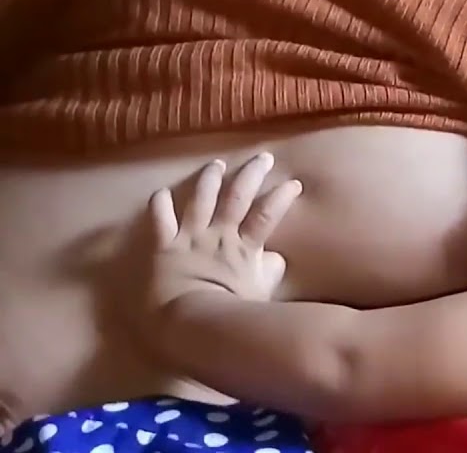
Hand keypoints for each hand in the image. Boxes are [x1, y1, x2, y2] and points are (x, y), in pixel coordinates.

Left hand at [148, 153, 300, 311]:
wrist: (194, 321)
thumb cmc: (233, 311)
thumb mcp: (262, 292)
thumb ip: (270, 271)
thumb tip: (274, 257)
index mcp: (245, 247)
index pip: (268, 213)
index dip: (282, 196)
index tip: (293, 182)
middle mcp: (219, 235)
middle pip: (237, 196)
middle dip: (251, 174)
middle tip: (262, 157)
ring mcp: (191, 238)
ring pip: (201, 199)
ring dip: (209, 179)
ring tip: (217, 164)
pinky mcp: (165, 247)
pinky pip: (160, 221)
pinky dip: (160, 205)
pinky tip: (162, 192)